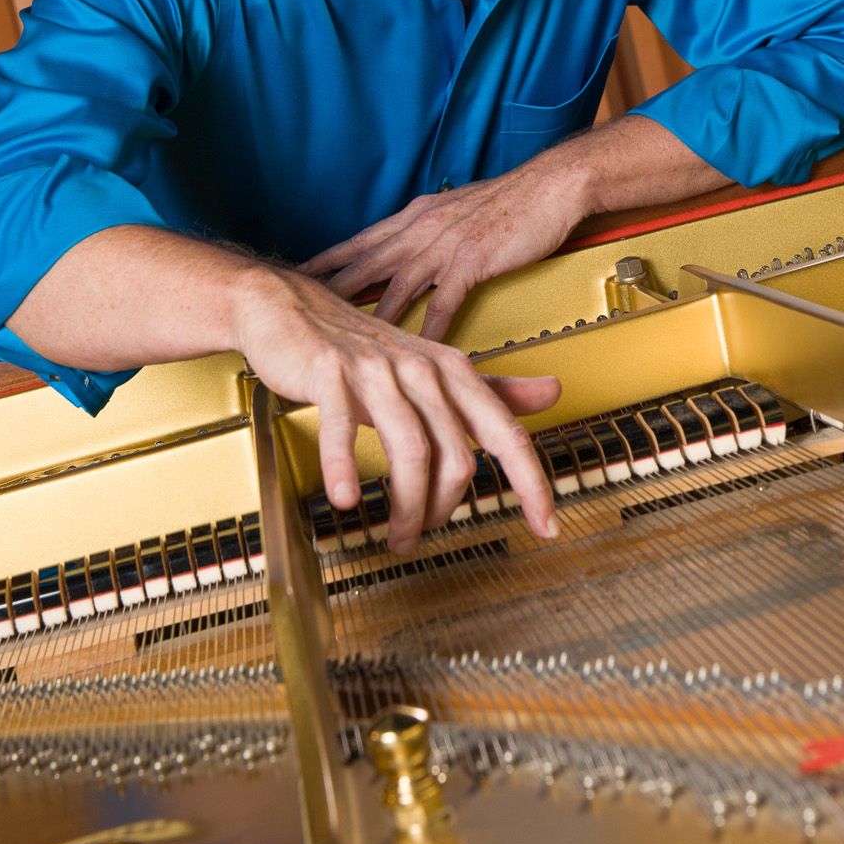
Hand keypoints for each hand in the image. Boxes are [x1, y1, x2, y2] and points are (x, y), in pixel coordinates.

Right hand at [232, 267, 560, 554]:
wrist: (289, 305)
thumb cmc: (363, 346)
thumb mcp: (435, 367)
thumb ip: (493, 388)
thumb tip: (553, 392)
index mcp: (453, 370)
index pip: (506, 433)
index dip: (532, 482)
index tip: (547, 526)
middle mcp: (422, 368)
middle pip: (456, 455)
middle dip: (443, 510)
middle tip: (421, 537)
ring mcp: (376, 370)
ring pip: (410, 450)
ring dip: (406, 506)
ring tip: (396, 536)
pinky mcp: (329, 372)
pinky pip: (342, 427)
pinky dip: (344, 468)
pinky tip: (345, 499)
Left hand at [301, 153, 591, 338]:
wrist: (550, 185)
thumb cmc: (511, 199)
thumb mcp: (458, 207)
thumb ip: (432, 228)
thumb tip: (413, 245)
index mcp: (417, 215)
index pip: (362, 239)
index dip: (329, 258)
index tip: (301, 273)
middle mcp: (422, 227)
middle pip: (365, 262)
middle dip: (329, 287)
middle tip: (297, 309)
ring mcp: (444, 244)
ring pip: (394, 285)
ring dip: (367, 315)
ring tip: (343, 343)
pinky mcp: (470, 261)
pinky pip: (441, 303)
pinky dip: (426, 330)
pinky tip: (414, 351)